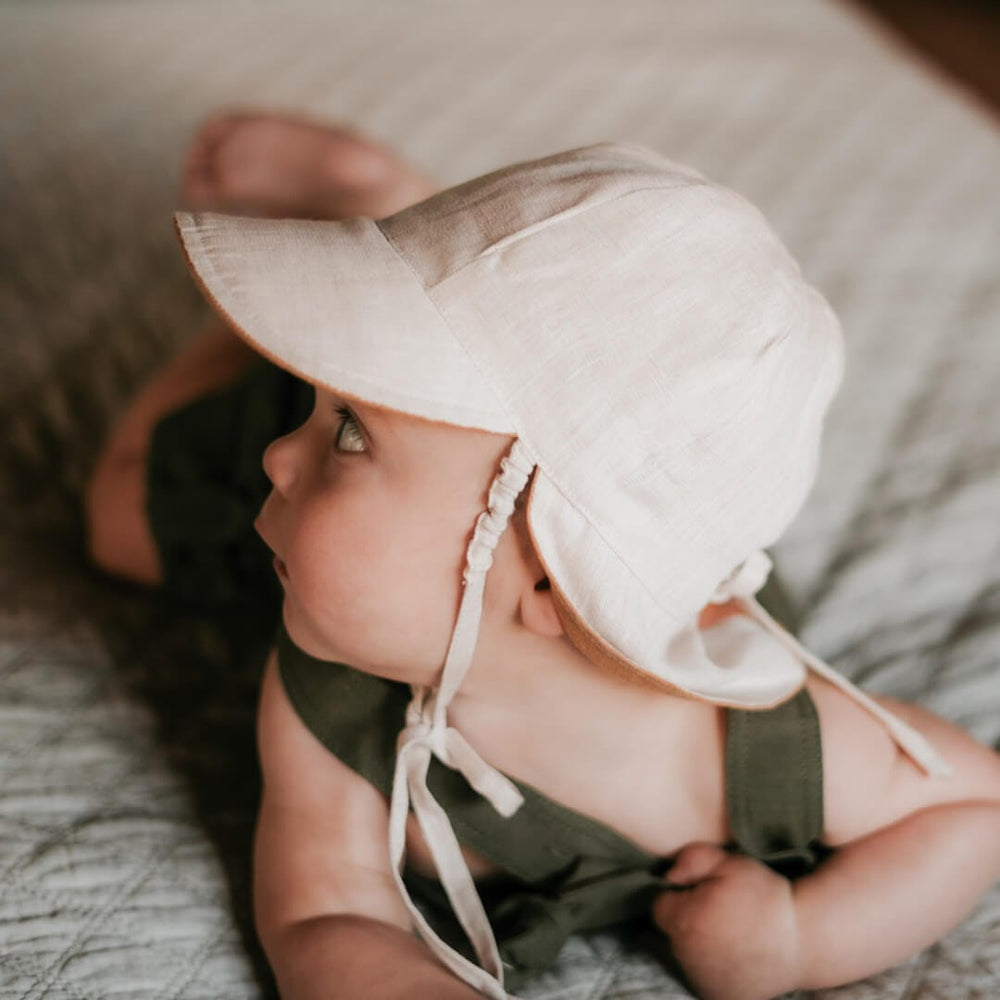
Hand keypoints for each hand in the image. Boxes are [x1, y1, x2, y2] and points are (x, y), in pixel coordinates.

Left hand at [652, 843, 800, 999]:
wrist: (804, 939)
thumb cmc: (765, 897)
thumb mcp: (730, 863)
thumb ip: (692, 860)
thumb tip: (668, 874)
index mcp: (685, 921)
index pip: (660, 905)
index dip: (679, 895)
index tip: (702, 892)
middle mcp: (688, 956)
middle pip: (671, 932)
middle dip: (687, 919)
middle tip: (718, 910)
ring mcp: (703, 981)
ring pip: (685, 956)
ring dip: (697, 944)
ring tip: (728, 932)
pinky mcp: (719, 996)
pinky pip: (703, 977)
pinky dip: (712, 966)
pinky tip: (733, 953)